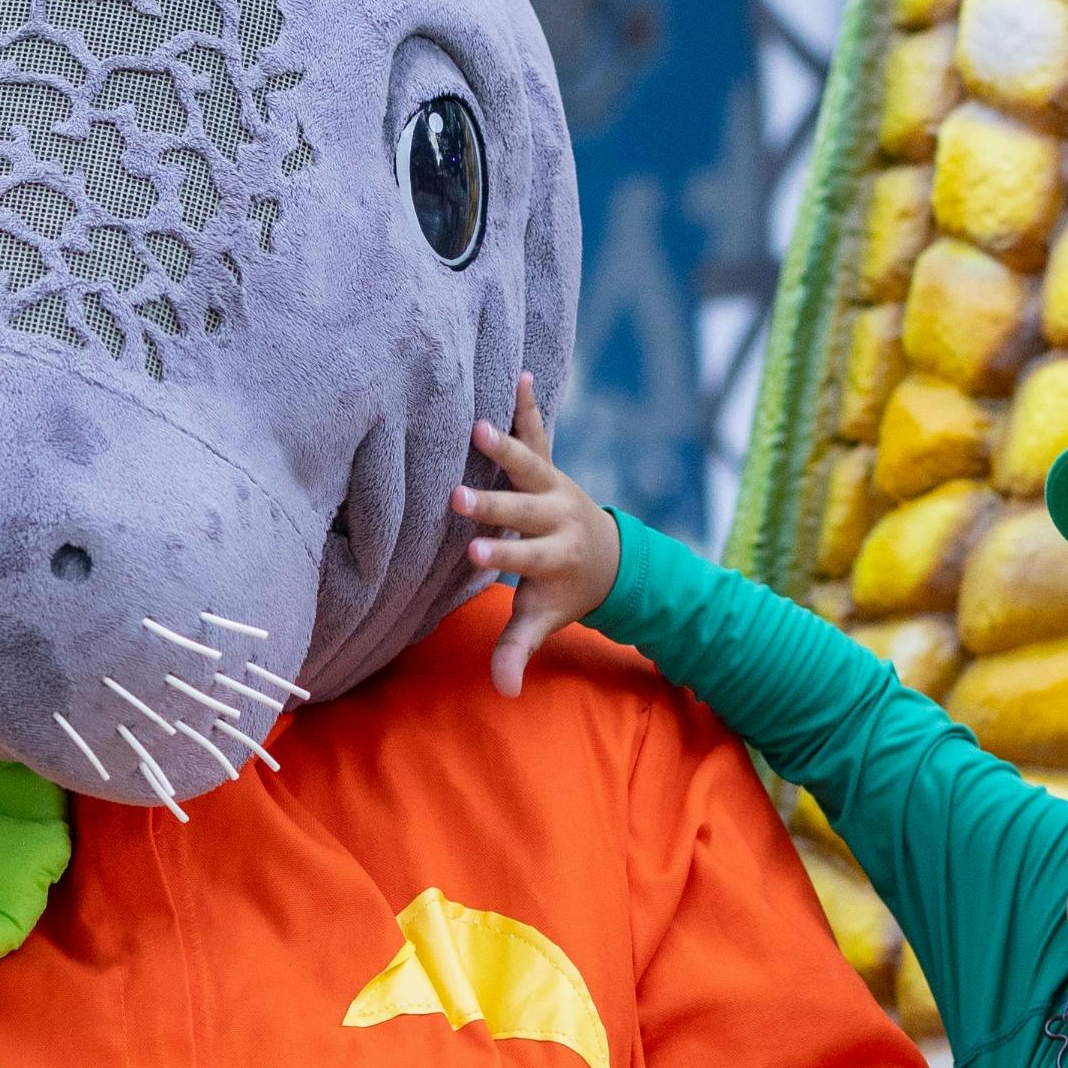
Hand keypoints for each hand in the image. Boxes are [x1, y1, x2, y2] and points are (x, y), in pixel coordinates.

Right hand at [455, 376, 621, 695]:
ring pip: (531, 466)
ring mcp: (557, 488)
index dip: (501, 556)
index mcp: (554, 560)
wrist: (609, 559)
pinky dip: (530, 406)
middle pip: (523, 512)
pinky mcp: (553, 466)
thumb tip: (504, 693)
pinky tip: (520, 375)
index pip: (524, 559)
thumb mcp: (543, 622)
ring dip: (506, 446)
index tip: (472, 552)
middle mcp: (558, 519)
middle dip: (494, 504)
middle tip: (458, 495)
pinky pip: (540, 434)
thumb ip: (520, 651)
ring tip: (479, 425)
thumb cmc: (562, 594)